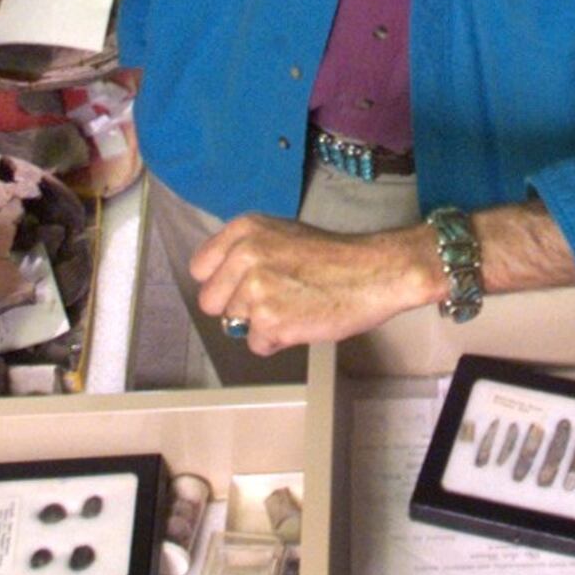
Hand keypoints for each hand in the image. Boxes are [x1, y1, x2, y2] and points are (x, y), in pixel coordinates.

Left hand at [189, 214, 440, 353]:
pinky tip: (302, 321)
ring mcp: (255, 290)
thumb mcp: (281, 235)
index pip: (200, 268)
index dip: (221, 283)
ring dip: (261, 324)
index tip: (241, 287)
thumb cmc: (333, 257)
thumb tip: (220, 284)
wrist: (374, 272)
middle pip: (210, 302)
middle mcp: (244, 256)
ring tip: (294, 308)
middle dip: (236, 308)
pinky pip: (257, 344)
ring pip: (234, 325)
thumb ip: (246, 253)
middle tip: (271, 301)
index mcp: (244, 230)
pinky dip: (278, 341)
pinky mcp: (270, 321)